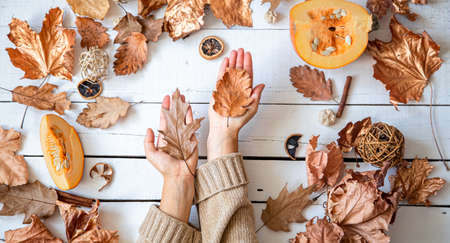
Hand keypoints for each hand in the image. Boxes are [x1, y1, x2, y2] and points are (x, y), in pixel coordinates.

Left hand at [144, 94, 196, 221]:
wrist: (178, 175)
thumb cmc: (165, 167)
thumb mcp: (151, 154)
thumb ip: (148, 142)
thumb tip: (148, 129)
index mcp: (165, 137)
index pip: (164, 119)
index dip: (165, 108)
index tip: (166, 99)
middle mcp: (175, 134)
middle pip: (174, 115)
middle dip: (175, 104)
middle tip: (175, 94)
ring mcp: (184, 135)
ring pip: (183, 117)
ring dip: (183, 107)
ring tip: (182, 97)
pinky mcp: (192, 138)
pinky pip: (191, 124)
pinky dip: (190, 115)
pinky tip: (189, 107)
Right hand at [208, 48, 264, 159]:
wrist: (225, 127)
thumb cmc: (239, 120)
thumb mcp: (252, 107)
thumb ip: (256, 95)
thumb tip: (262, 84)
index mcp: (245, 91)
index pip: (248, 74)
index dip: (248, 64)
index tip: (248, 54)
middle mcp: (236, 88)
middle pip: (239, 70)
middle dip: (240, 59)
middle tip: (240, 49)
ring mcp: (227, 88)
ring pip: (230, 71)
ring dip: (232, 61)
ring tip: (233, 52)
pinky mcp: (219, 90)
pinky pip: (221, 77)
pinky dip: (223, 68)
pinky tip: (225, 61)